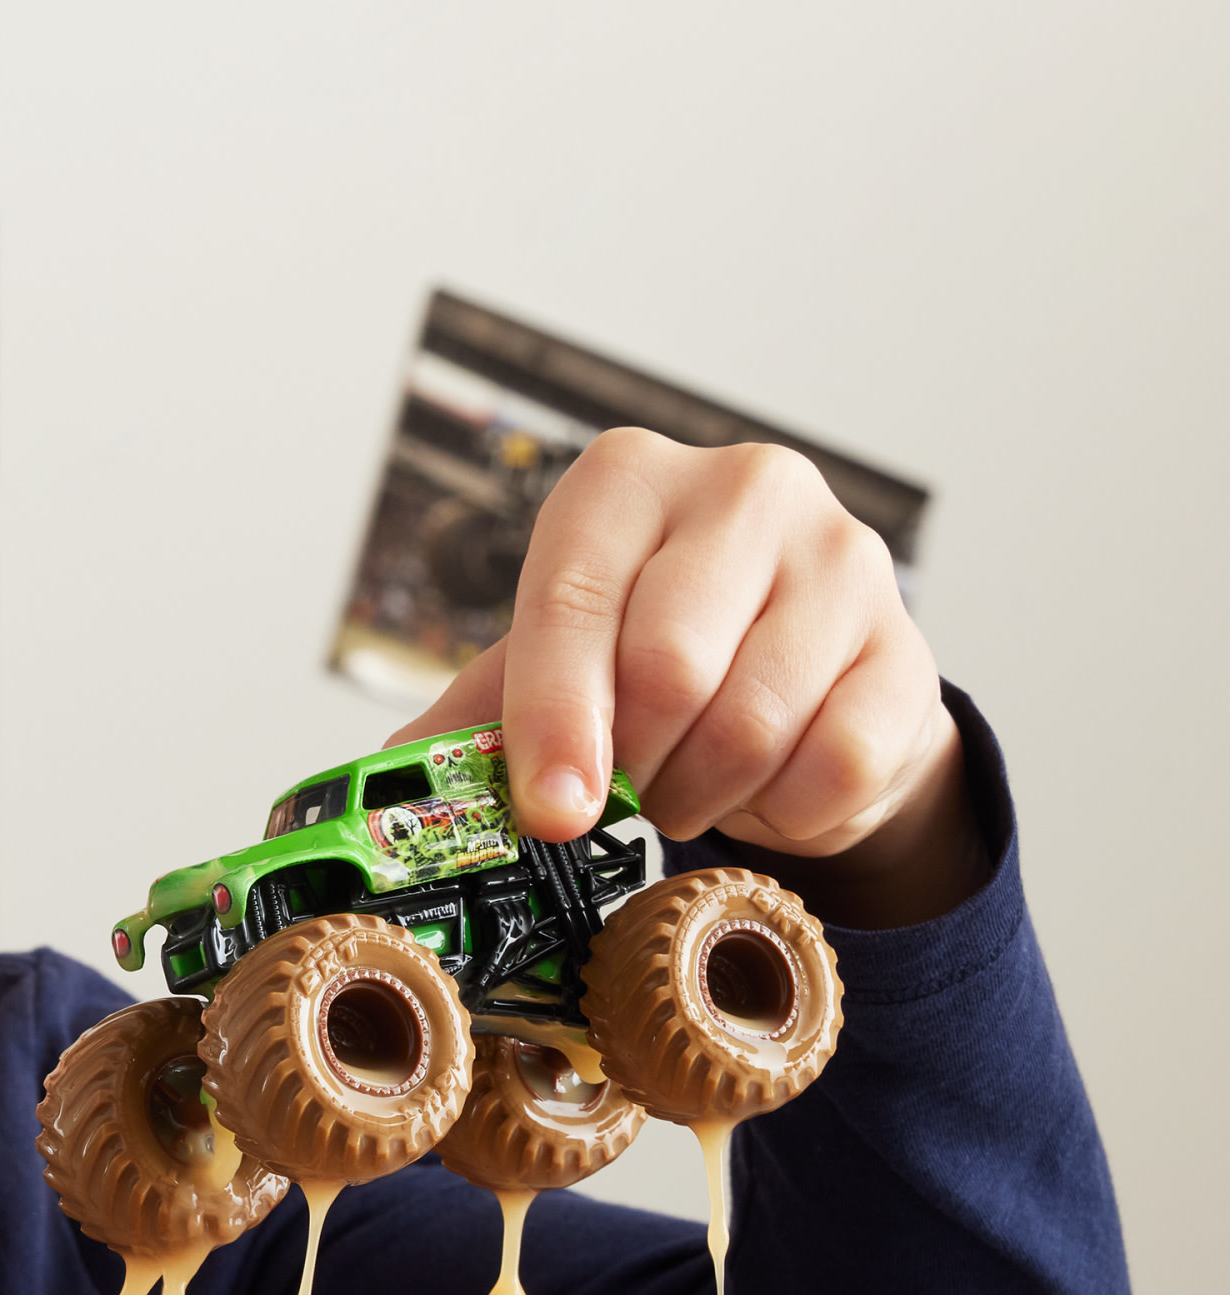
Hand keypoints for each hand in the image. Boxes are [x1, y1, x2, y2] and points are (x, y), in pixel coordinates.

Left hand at [387, 430, 988, 928]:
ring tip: (687, 785)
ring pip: (751, 723)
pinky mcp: (907, 645)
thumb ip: (472, 717)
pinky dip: (781, 812)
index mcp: (626, 482)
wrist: (806, 682)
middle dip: (633, 762)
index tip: (548, 809)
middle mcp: (742, 489)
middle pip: (668, 665)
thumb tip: (387, 784)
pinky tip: (766, 787)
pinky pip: (831, 766)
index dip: (554, 719)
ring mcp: (842, 557)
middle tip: (626, 787)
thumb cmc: (655, 661)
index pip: (573, 599)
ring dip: (701, 793)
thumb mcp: (552, 667)